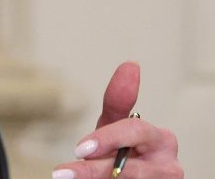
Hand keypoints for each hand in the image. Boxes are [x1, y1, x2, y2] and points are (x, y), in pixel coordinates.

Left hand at [52, 61, 182, 178]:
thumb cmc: (123, 152)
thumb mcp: (115, 127)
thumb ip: (118, 102)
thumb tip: (131, 64)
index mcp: (161, 139)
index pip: (134, 132)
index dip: (106, 139)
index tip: (80, 149)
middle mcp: (169, 164)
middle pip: (131, 167)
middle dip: (95, 169)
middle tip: (63, 173)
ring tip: (70, 177)